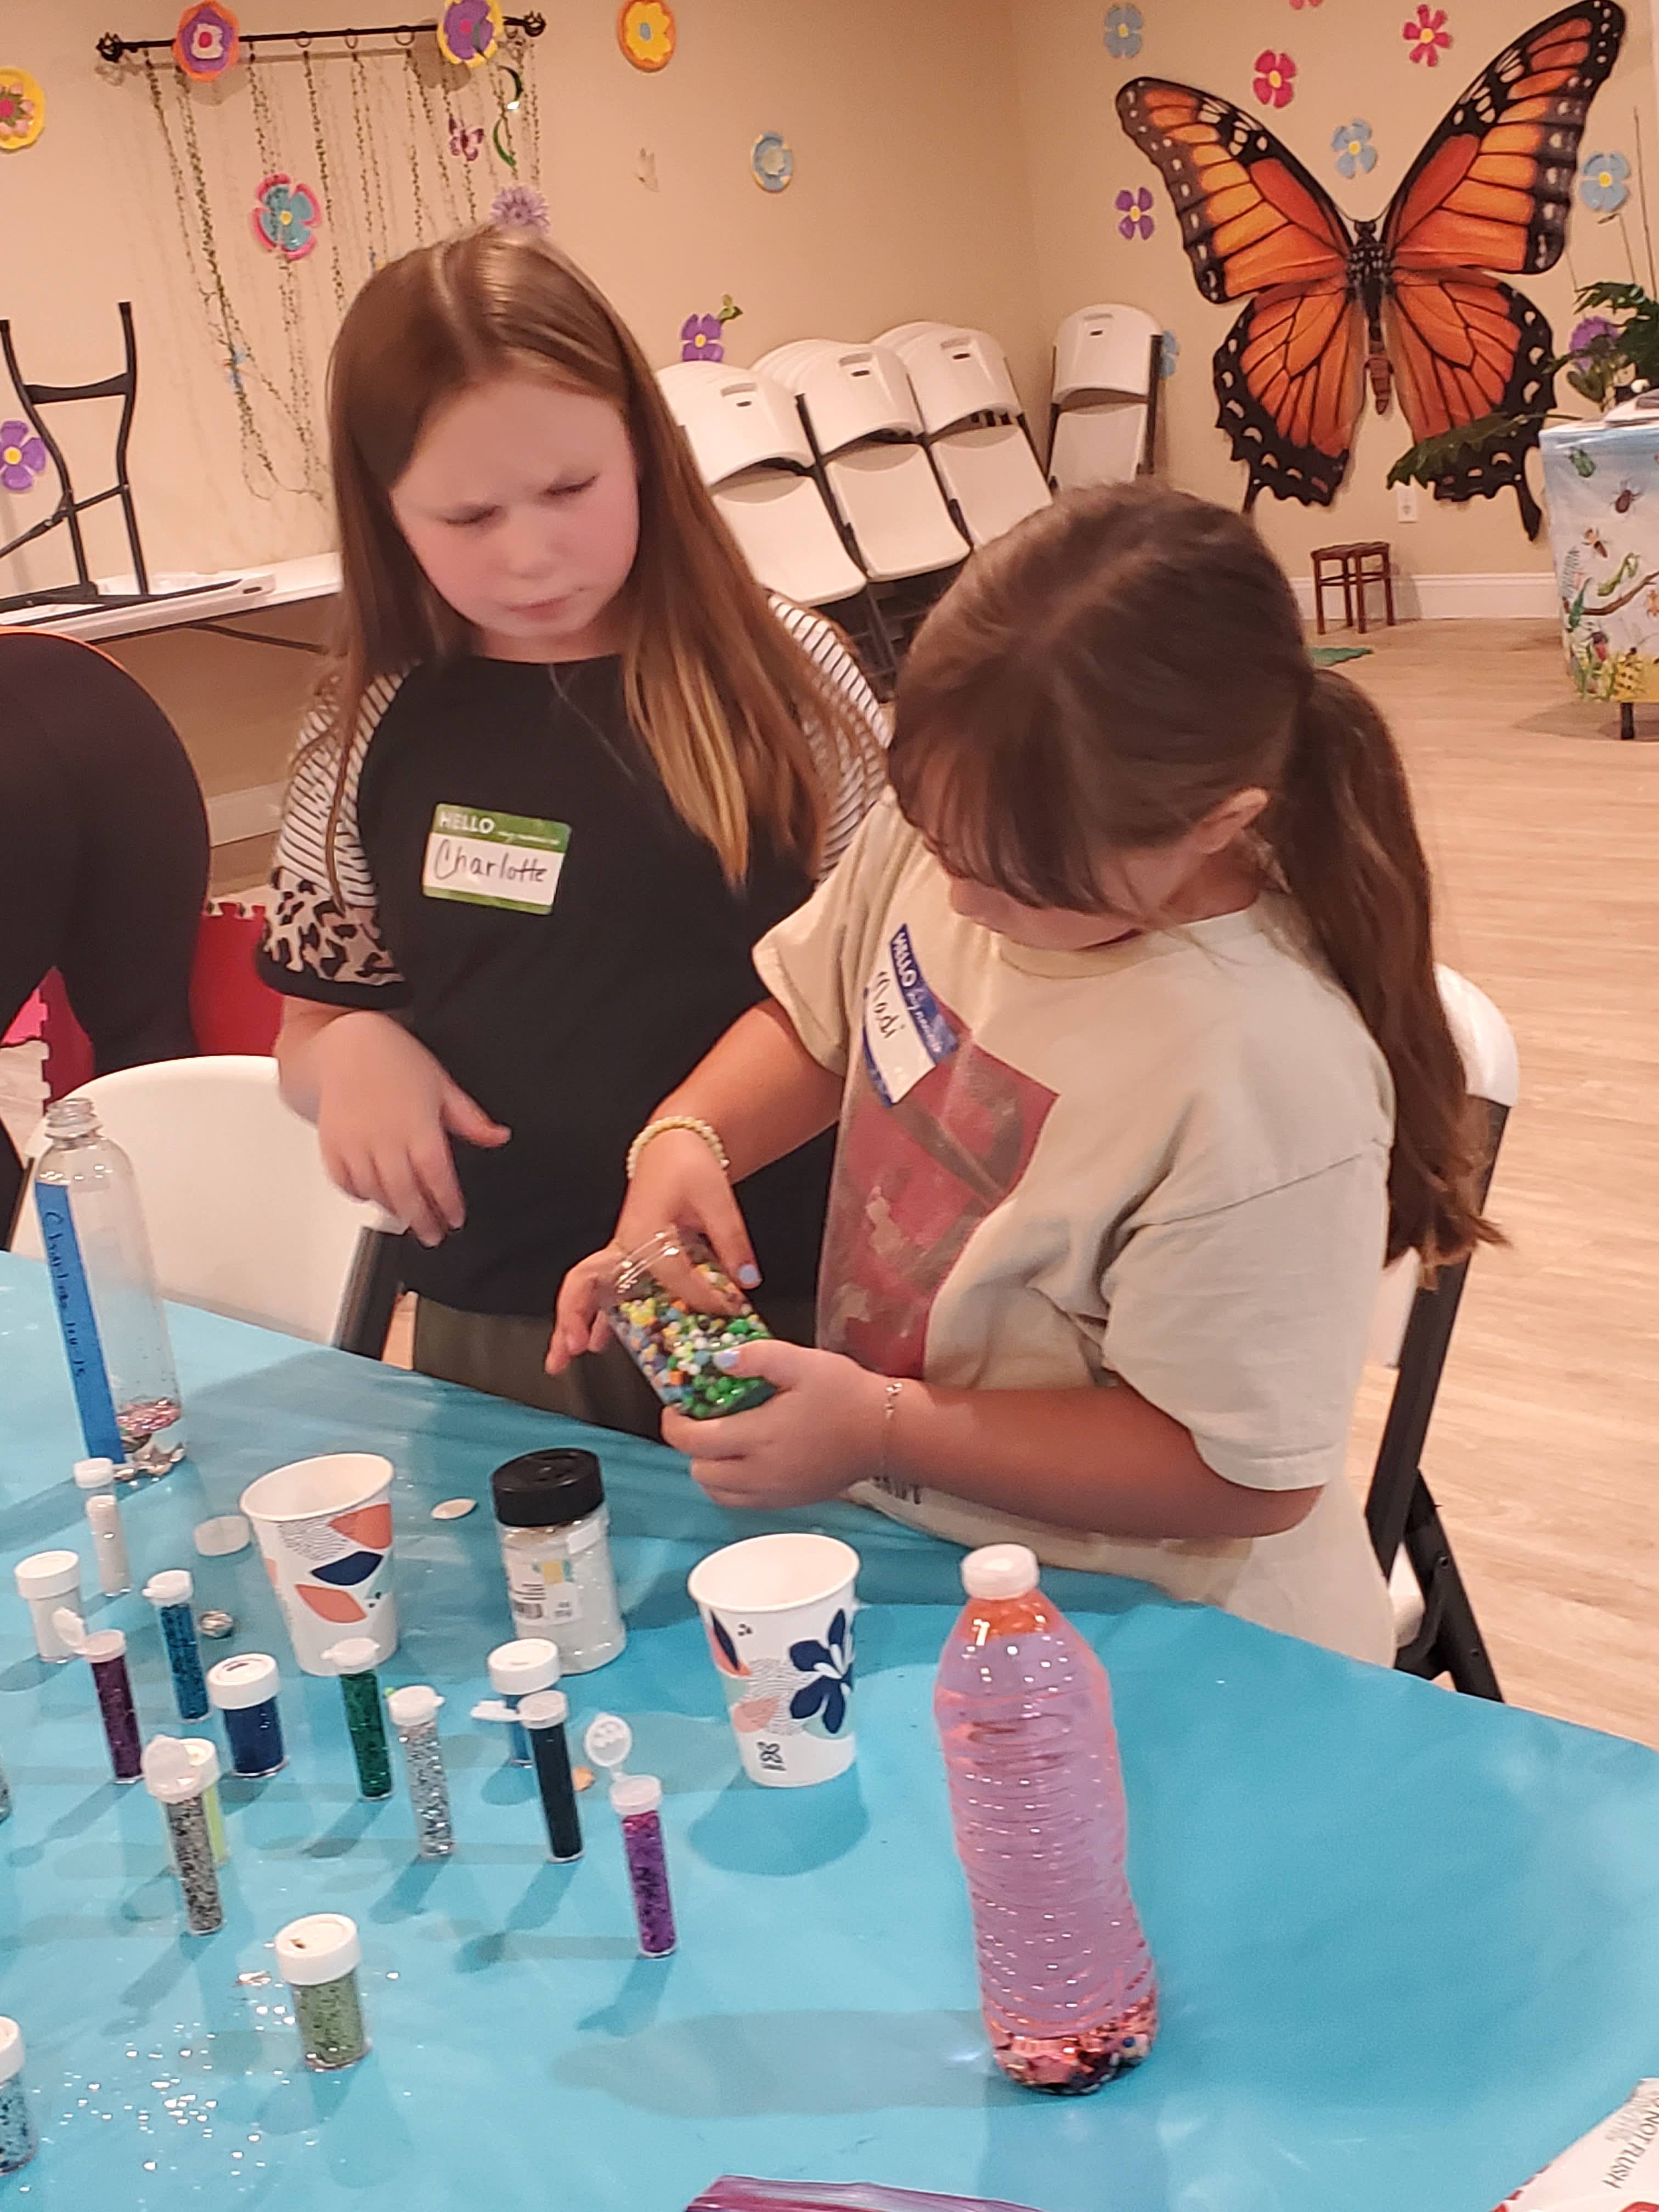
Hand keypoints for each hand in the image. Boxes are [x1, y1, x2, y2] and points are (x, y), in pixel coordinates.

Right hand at [312, 1012, 509, 1246]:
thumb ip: (471, 1119)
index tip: (455, 1218)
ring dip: (393, 1210)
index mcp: (417, 1125)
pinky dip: (359, 1194)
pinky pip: (344, 1182)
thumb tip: (499, 1137)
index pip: (436, 1177)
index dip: (447, 1203)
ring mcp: (354, 1144)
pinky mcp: (330, 1145)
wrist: (343, 1042)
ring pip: (375, 1192)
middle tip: (433, 1235)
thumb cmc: (393, 1059)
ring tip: (408, 1219)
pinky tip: (374, 1197)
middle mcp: (384, 1139)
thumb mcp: (442, 1084)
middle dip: (422, 1220)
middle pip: (405, 1193)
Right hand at [546, 1127, 758, 1375]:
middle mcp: (624, 1244)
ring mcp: (622, 1252)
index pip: (670, 1274)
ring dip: (574, 1323)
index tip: (724, 1309)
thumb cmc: (688, 1165)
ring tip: (562, 1359)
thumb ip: (732, 1241)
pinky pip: (608, 1291)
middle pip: (586, 1282)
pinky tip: (596, 1342)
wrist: (673, 1146)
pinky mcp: (627, 1258)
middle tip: (570, 1350)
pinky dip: (599, 1317)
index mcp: (644, 1229)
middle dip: (574, 1316)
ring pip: (587, 1290)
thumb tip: (745, 1281)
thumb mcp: (717, 1198)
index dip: (699, 1295)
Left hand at [661, 1339, 887, 1508]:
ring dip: (710, 1468)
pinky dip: (731, 1484)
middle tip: (702, 1420)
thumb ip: (757, 1357)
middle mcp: (761, 1473)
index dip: (675, 1425)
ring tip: (723, 1440)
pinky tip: (746, 1458)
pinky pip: (742, 1502)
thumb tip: (718, 1360)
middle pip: (700, 1472)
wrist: (886, 1432)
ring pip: (717, 1493)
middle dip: (692, 1446)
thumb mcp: (803, 1361)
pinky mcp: (788, 1502)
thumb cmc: (846, 1394)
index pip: (694, 1442)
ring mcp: (774, 1493)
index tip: (676, 1406)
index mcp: (760, 1436)